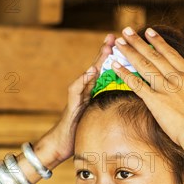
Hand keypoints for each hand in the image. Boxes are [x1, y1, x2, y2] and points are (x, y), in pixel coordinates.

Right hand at [35, 34, 115, 163]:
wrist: (61, 146)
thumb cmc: (79, 135)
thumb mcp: (97, 121)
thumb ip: (105, 111)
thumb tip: (122, 109)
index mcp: (92, 95)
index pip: (103, 74)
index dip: (112, 61)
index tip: (122, 47)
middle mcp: (84, 93)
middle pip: (95, 69)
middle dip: (104, 53)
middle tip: (112, 37)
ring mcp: (76, 98)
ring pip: (86, 76)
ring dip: (96, 61)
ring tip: (105, 48)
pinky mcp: (71, 106)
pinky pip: (75, 91)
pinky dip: (82, 80)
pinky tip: (89, 72)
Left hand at [110, 27, 183, 156]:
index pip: (171, 55)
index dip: (159, 43)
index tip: (150, 33)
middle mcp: (176, 78)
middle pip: (154, 56)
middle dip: (139, 42)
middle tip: (127, 31)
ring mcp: (165, 88)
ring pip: (144, 65)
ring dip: (130, 52)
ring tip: (119, 42)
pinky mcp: (155, 101)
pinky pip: (137, 84)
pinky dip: (125, 74)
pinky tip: (116, 65)